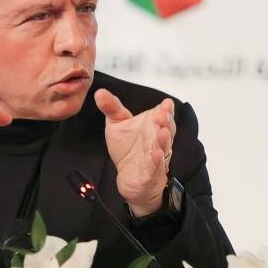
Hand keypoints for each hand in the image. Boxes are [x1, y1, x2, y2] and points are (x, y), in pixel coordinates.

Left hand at [95, 89, 175, 216]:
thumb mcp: (117, 124)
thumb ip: (111, 107)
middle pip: (167, 128)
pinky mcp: (153, 170)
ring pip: (165, 145)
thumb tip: (100, 92)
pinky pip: (157, 164)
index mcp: (153, 124)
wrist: (129, 175)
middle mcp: (158, 138)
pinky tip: (156, 154)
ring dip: (164, 139)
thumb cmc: (127, 147)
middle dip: (166, 121)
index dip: (166, 109)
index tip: (166, 103)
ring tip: (162, 132)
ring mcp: (157, 153)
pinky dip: (158, 160)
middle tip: (162, 114)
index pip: (163, 114)